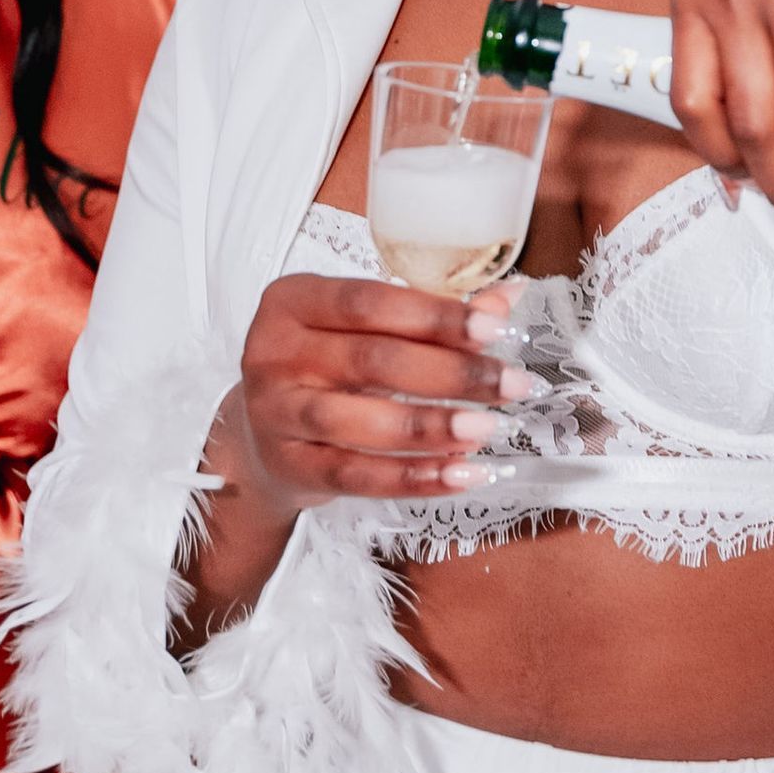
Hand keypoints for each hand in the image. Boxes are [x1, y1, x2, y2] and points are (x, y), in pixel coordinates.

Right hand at [236, 274, 531, 509]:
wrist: (263, 434)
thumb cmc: (325, 366)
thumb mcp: (366, 329)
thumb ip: (433, 314)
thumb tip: (508, 295)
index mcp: (294, 300)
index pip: (369, 302)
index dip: (436, 316)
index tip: (494, 331)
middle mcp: (274, 351)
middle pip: (371, 361)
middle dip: (451, 374)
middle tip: (510, 384)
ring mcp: (275, 412)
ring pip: (361, 422)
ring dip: (433, 427)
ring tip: (487, 429)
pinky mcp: (287, 466)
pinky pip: (356, 476)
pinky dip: (413, 477)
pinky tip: (460, 473)